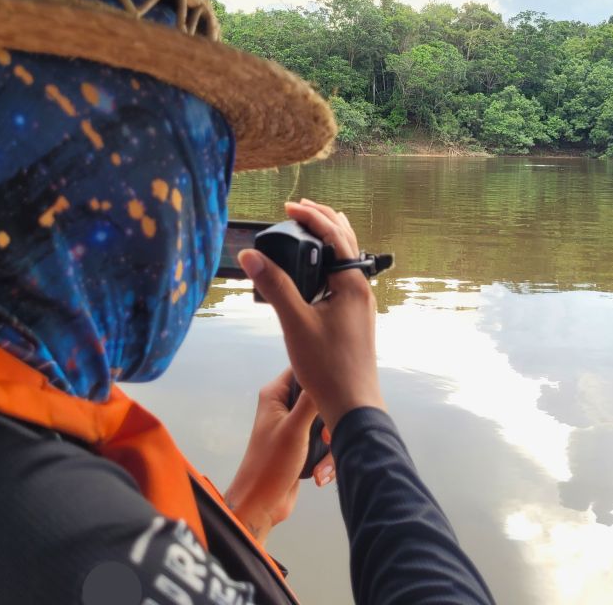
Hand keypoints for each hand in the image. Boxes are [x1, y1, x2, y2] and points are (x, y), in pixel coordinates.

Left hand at [224, 367, 335, 545]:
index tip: (339, 390)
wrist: (262, 504)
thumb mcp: (295, 428)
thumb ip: (312, 400)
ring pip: (327, 422)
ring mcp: (294, 425)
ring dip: (329, 446)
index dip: (323, 376)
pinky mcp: (303, 444)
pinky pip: (326, 442)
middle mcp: (284, 406)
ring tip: (321, 462)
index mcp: (275, 394)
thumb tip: (329, 372)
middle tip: (325, 437)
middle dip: (330, 419)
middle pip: (321, 397)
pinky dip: (326, 458)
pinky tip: (318, 473)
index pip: (304, 369)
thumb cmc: (270, 465)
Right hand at [237, 199, 385, 434]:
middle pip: (346, 240)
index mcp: (353, 284)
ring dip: (330, 238)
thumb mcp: (295, 323)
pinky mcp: (356, 315)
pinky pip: (345, 274)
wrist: (353, 405)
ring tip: (311, 225)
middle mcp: (362, 288)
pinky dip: (331, 259)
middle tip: (299, 207)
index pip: (335, 234)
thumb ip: (274, 286)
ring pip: (348, 257)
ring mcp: (361, 302)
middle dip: (324, 219)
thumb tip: (250, 255)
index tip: (288, 206)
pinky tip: (317, 268)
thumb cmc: (327, 368)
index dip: (311, 216)